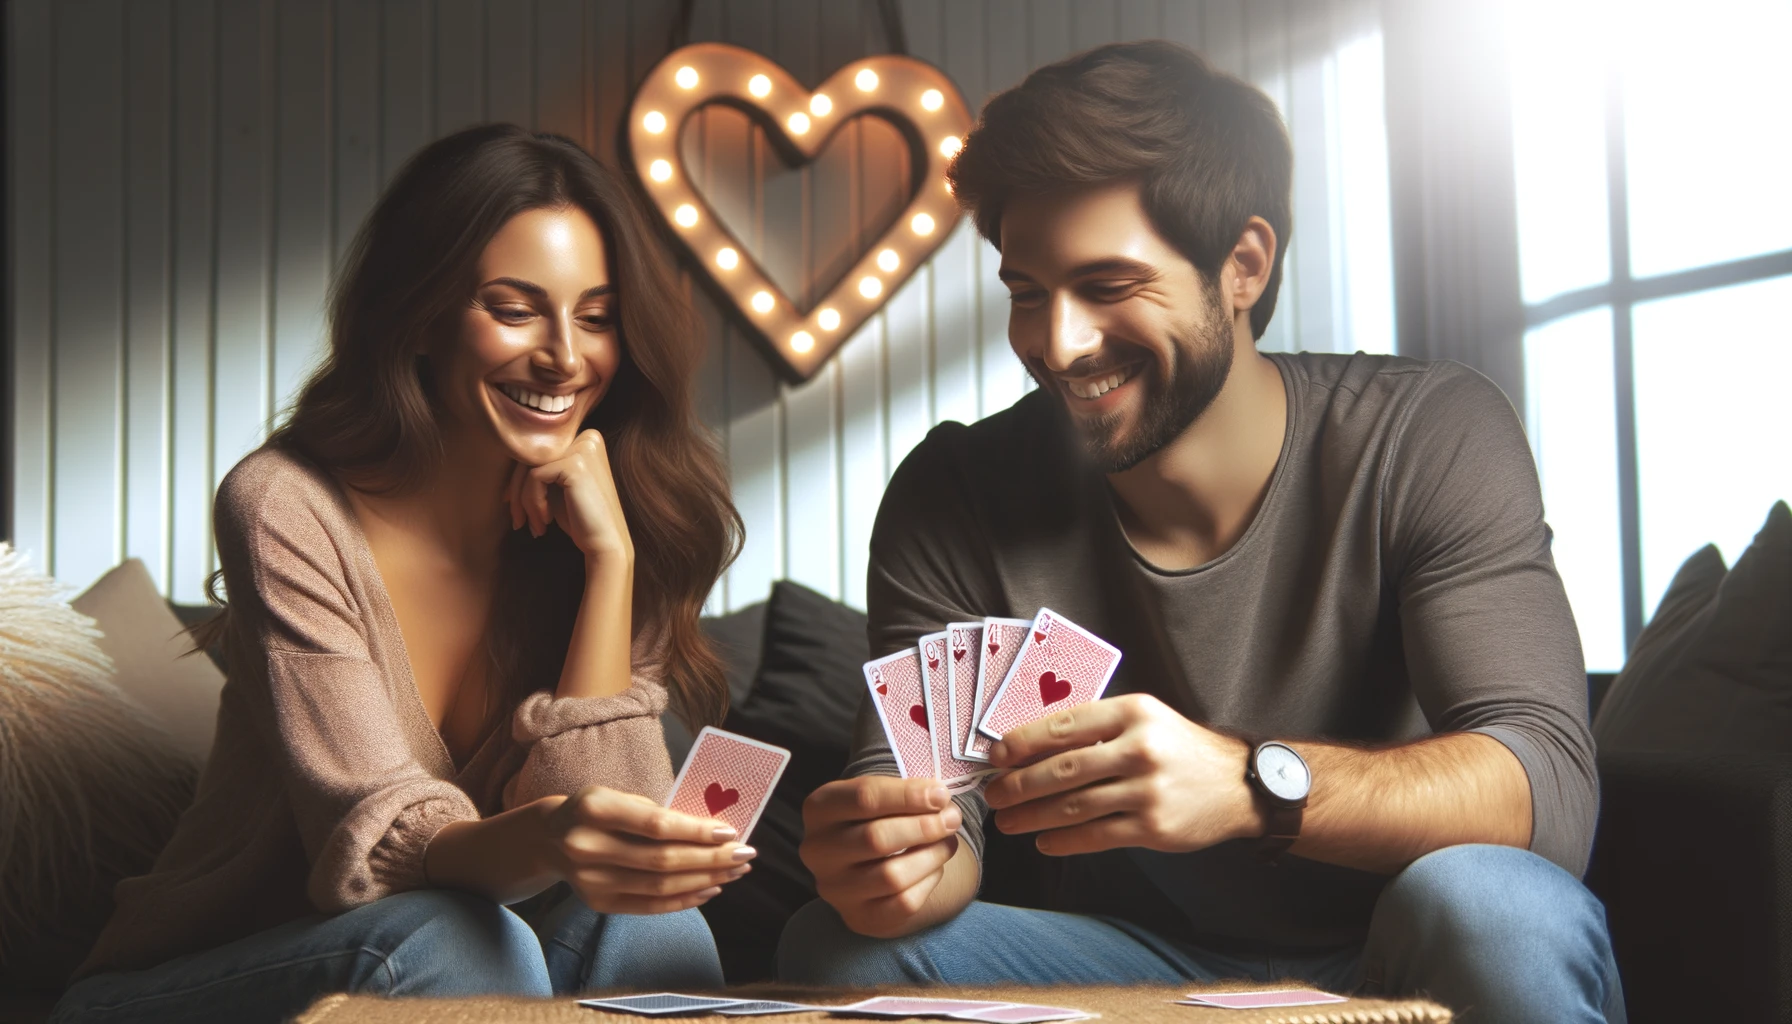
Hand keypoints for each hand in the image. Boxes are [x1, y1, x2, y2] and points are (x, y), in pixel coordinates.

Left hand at [506, 429, 632, 561]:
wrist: (606, 545)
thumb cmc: (582, 520)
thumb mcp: (558, 489)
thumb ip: (541, 471)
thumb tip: (507, 469)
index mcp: (587, 439)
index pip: (540, 453)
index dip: (521, 481)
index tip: (517, 508)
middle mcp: (587, 437)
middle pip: (532, 457)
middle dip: (518, 492)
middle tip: (519, 521)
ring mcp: (582, 449)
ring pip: (529, 467)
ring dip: (523, 501)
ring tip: (533, 526)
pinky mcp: (574, 464)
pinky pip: (534, 477)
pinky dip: (532, 503)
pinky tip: (545, 522)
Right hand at [542, 786, 754, 913]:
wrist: (549, 838)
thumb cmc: (597, 810)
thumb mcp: (618, 796)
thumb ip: (657, 812)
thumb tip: (712, 829)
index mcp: (595, 808)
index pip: (656, 825)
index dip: (696, 831)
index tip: (731, 831)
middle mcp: (588, 846)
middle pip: (662, 860)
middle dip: (711, 858)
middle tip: (745, 854)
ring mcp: (591, 880)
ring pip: (660, 886)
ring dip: (705, 880)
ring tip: (735, 870)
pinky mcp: (598, 903)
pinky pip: (649, 906)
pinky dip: (684, 899)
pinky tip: (711, 889)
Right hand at [799, 776, 963, 937]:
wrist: (863, 863)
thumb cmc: (875, 818)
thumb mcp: (879, 795)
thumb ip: (905, 793)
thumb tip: (941, 800)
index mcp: (819, 809)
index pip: (864, 798)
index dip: (908, 795)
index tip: (941, 795)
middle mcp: (817, 851)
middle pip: (876, 839)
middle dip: (924, 827)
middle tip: (953, 818)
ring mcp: (835, 889)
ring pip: (891, 876)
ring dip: (931, 855)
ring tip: (949, 841)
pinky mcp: (858, 917)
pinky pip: (902, 903)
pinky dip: (928, 882)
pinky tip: (935, 866)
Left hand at [984, 694, 1264, 855]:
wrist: (1239, 785)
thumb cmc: (1179, 748)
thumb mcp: (1145, 719)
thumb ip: (1097, 727)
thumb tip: (1031, 743)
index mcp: (1132, 712)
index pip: (1063, 726)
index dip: (1022, 743)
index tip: (995, 756)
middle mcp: (1139, 749)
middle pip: (1063, 769)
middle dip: (1019, 785)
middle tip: (993, 795)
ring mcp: (1148, 791)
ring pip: (1074, 806)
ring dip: (1033, 816)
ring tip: (1008, 822)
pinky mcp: (1154, 828)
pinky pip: (1097, 836)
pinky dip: (1064, 841)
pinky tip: (1044, 841)